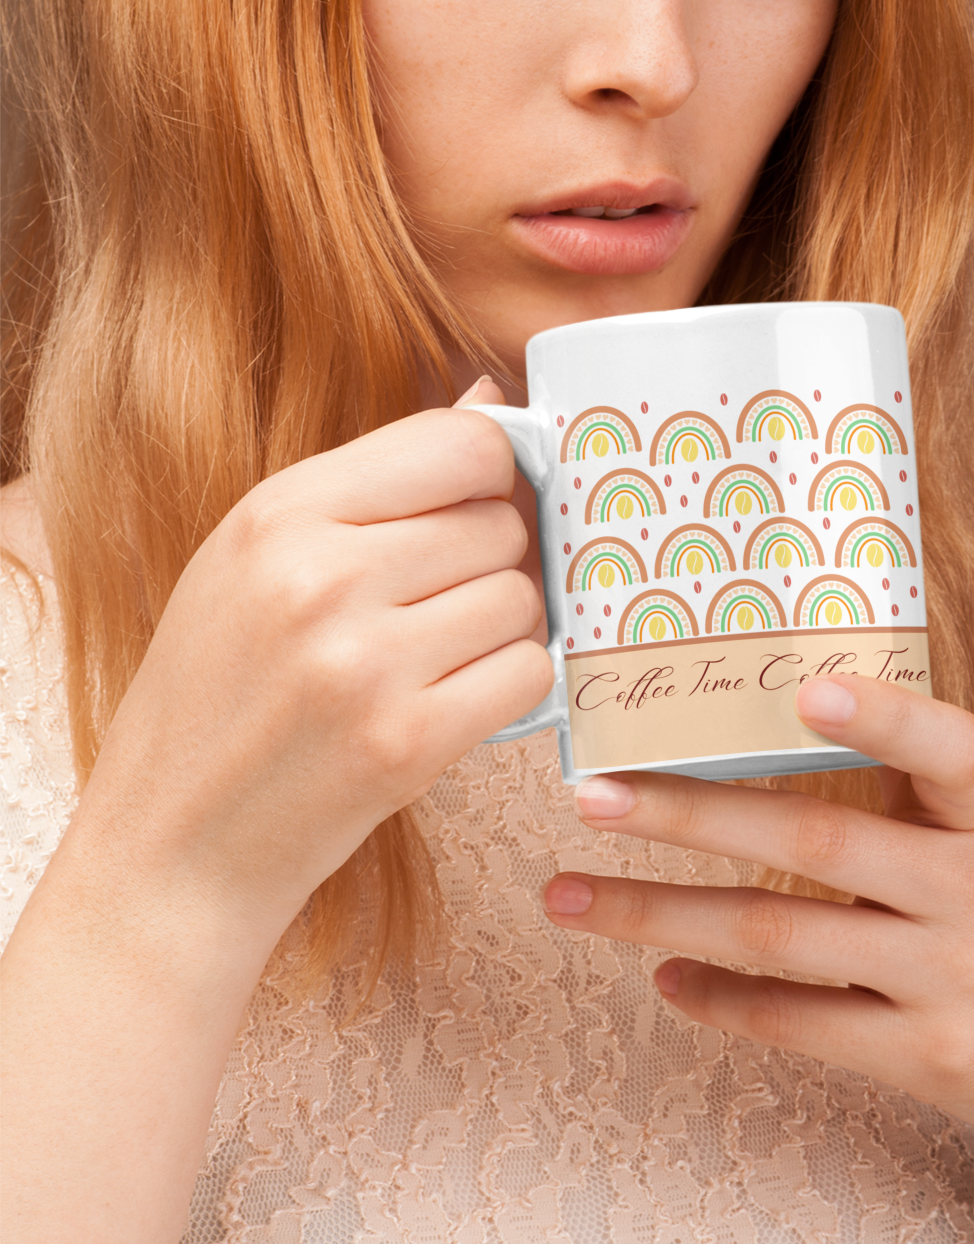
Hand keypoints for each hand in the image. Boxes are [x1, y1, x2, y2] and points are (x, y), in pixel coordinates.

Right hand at [76, 393, 552, 938]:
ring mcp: (366, 663)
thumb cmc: (221, 690)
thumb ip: (376, 480)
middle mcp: (322, 577)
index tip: (477, 508)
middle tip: (440, 604)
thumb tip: (495, 399)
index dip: (492, 475)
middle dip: (493, 559)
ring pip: (522, 598)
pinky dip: (511, 687)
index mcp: (279, 513)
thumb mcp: (258, 558)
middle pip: (500, 523)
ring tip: (438, 657)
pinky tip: (455, 701)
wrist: (176, 844)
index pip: (463, 443)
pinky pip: (528, 674)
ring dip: (504, 628)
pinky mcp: (407, 742)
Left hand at [547, 675, 973, 1174]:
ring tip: (568, 897)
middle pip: (814, 841)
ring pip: (778, 936)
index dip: (883, 713)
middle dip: (688, 815)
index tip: (804, 681)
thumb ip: (929, 789)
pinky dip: (719, 998)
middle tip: (589, 796)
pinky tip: (660, 973)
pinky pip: (797, 1022)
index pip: (952, 748)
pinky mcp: (929, 1060)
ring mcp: (953, 981)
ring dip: (658, 914)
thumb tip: (793, 705)